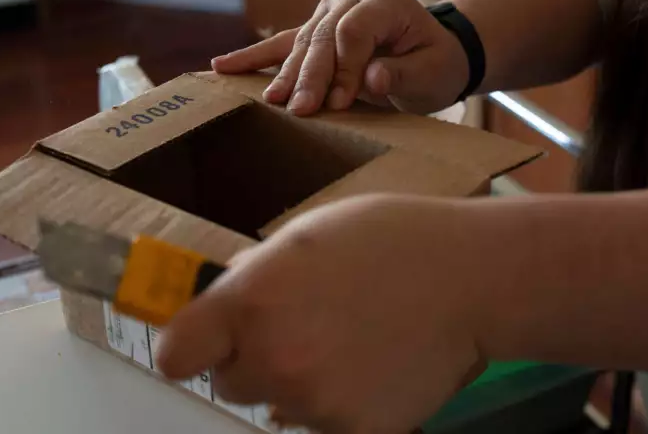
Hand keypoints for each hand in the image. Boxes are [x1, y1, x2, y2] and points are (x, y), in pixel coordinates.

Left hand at [156, 195, 487, 433]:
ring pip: (280, 405)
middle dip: (254, 360)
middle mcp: (272, 359)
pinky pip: (324, 425)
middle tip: (303, 330)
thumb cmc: (392, 239)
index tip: (209, 341)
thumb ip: (258, 273)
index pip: (175, 354)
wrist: (472, 279)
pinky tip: (375, 370)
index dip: (191, 346)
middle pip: (229, 382)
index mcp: (251, 302)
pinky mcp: (354, 432)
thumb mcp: (310, 233)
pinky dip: (342, 405)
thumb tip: (228, 298)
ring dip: (300, 383)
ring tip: (351, 344)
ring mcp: (314, 403)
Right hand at [211, 0, 468, 115]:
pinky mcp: (315, 26)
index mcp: (386, 1)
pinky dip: (253, 56)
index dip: (345, 69)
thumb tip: (371, 78)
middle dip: (310, 77)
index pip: (354, 33)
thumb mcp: (432, 73)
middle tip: (298, 110)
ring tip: (269, 101)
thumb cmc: (435, 65)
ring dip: (284, 74)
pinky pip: (282, 42)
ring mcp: (330, 9)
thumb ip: (402, 74)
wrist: (434, 53)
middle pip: (323, 37)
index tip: (341, 104)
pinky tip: (221, 67)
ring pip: (302, 42)